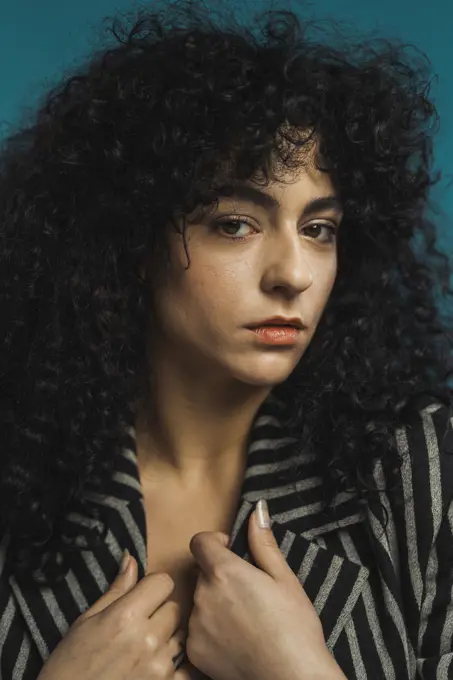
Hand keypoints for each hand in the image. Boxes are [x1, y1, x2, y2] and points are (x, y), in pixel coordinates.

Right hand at [38, 552, 184, 679]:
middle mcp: (147, 639)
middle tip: (142, 624)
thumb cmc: (70, 664)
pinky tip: (158, 665)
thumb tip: (131, 559)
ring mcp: (159, 666)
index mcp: (126, 616)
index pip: (164, 582)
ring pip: (181, 635)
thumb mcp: (87, 621)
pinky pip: (187, 668)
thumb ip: (117, 590)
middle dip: (161, 612)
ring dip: (168, 638)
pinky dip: (178, 666)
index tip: (145, 595)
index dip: (154, 586)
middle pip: (175, 608)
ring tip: (146, 647)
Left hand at [179, 501, 345, 679]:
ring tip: (245, 619)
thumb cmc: (294, 628)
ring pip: (199, 601)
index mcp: (224, 572)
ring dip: (214, 603)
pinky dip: (211, 630)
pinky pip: (197, 630)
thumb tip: (256, 510)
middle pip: (201, 573)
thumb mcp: (285, 579)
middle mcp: (203, 596)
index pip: (199, 542)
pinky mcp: (195, 651)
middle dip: (219, 575)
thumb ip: (263, 542)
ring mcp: (196, 626)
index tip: (230, 551)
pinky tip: (237, 640)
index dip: (214, 542)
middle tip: (247, 591)